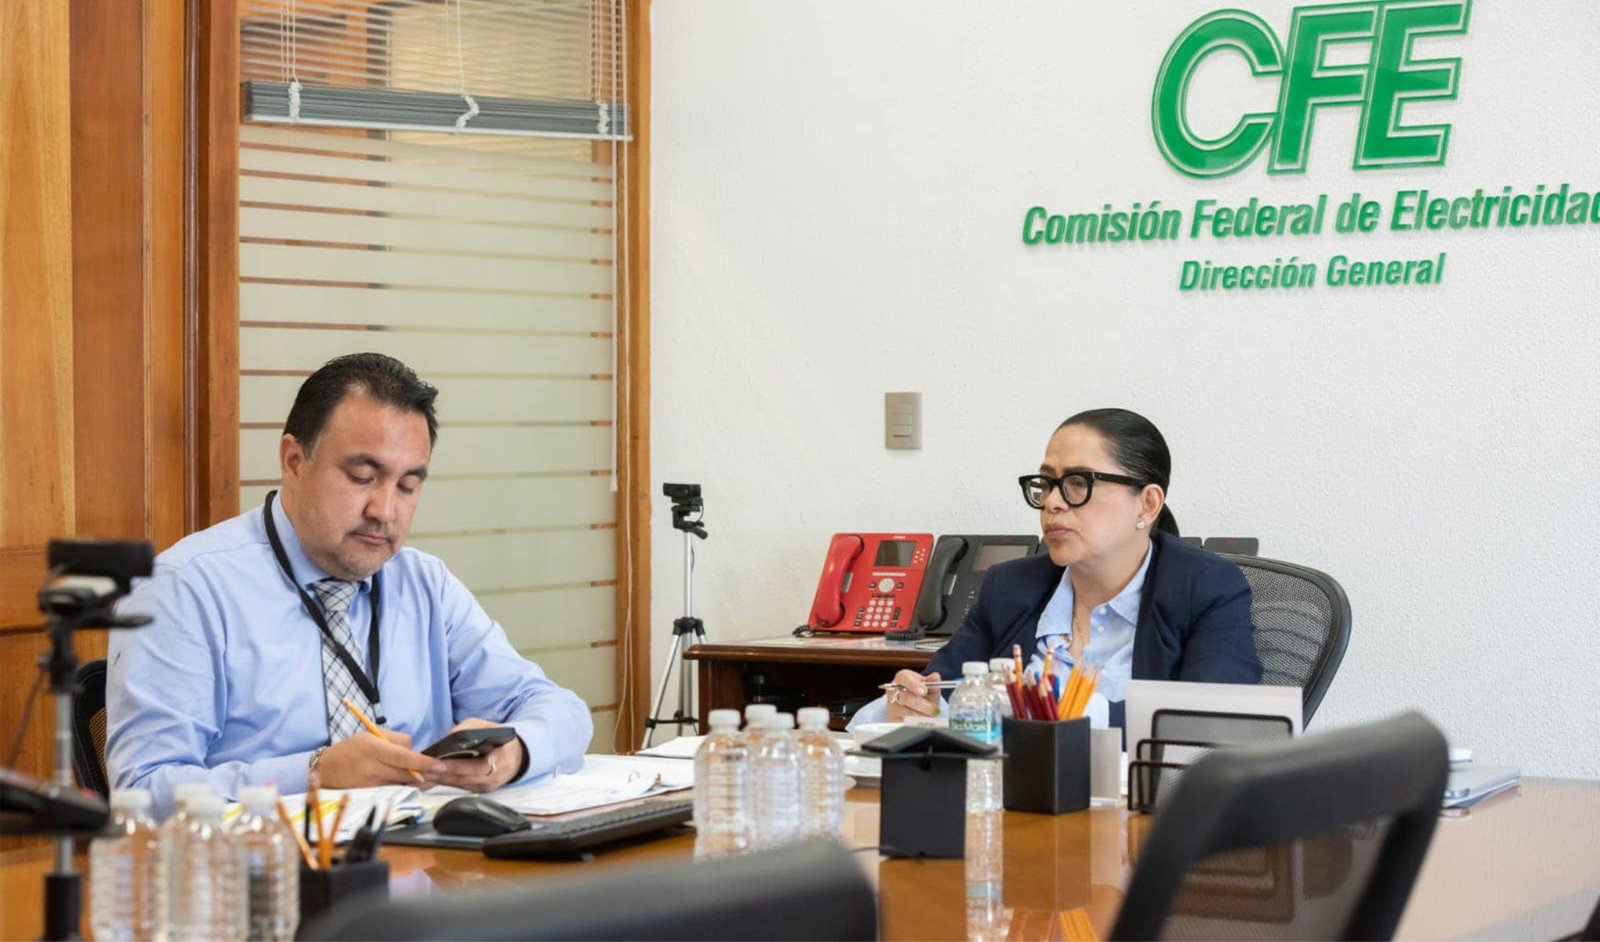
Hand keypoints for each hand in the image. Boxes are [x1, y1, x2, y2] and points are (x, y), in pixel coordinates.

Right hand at [312, 727, 446, 788]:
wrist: (326, 769)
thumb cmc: (351, 748)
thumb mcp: (371, 734)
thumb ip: (395, 739)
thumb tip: (414, 749)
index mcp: (374, 748)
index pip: (404, 757)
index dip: (424, 762)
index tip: (440, 765)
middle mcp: (373, 768)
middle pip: (406, 773)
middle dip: (425, 772)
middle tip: (439, 770)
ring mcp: (371, 784)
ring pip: (401, 783)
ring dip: (414, 779)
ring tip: (424, 774)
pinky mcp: (370, 794)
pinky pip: (392, 789)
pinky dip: (401, 785)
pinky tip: (406, 780)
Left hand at [425, 718, 523, 792]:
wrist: (515, 756)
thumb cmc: (499, 739)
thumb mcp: (487, 725)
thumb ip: (469, 727)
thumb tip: (450, 735)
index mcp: (502, 756)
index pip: (478, 765)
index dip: (458, 766)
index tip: (440, 763)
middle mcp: (496, 775)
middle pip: (465, 777)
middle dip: (442, 773)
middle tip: (423, 768)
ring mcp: (488, 786)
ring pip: (460, 784)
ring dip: (440, 780)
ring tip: (421, 774)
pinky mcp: (480, 792)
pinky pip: (460, 788)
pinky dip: (444, 783)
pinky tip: (430, 779)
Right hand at [886, 670, 941, 721]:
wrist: (911, 706)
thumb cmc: (920, 694)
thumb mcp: (927, 686)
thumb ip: (932, 683)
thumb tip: (935, 677)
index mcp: (902, 678)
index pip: (904, 678)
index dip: (914, 685)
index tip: (924, 691)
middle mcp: (894, 691)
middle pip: (906, 697)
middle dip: (923, 705)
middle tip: (934, 710)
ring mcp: (891, 706)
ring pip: (906, 713)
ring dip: (922, 716)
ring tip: (930, 716)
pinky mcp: (893, 720)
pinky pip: (905, 723)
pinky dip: (916, 724)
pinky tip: (923, 723)